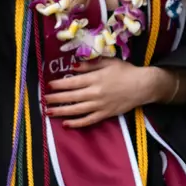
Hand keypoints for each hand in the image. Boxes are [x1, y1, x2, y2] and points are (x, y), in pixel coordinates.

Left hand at [45, 58, 166, 127]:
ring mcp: (99, 106)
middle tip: (43, 99)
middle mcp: (95, 93)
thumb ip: (89, 65)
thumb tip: (73, 67)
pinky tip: (66, 124)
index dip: (58, 85)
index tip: (48, 85)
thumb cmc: (125, 71)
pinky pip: (88, 121)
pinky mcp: (105, 114)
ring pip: (76, 110)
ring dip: (61, 111)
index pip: (72, 83)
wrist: (142, 86)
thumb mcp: (108, 62)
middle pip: (71, 97)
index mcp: (95, 79)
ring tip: (49, 112)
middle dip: (55, 99)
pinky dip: (76, 123)